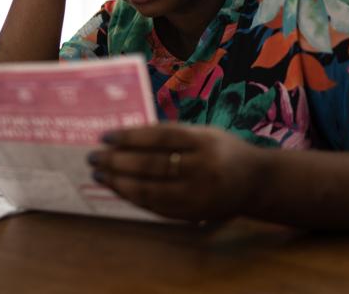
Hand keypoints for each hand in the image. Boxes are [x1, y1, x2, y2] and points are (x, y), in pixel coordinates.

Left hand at [87, 123, 266, 221]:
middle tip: (93, 156)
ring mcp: (197, 194)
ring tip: (100, 174)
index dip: (130, 136)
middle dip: (118, 161)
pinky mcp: (192, 214)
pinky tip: (118, 189)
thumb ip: (171, 134)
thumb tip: (126, 136)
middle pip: (152, 165)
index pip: (160, 137)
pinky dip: (133, 198)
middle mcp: (202, 168)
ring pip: (151, 190)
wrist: (255, 182)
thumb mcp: (203, 133)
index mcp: (204, 141)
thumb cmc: (222, 150)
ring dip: (119, 182)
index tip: (106, 136)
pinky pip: (156, 206)